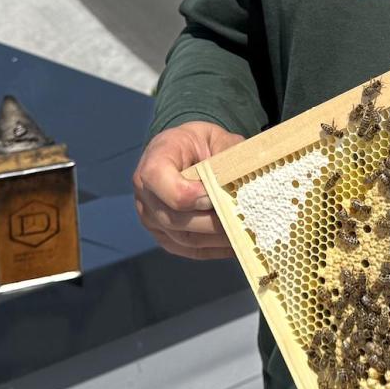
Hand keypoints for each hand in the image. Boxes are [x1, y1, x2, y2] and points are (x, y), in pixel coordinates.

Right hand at [133, 121, 244, 259]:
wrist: (184, 153)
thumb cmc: (200, 144)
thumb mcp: (216, 139)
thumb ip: (227, 156)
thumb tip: (243, 180)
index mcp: (154, 160)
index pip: (160, 181)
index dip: (189, 193)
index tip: (217, 194)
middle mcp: (145, 192)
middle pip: (174, 218)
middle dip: (211, 222)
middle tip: (241, 219)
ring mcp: (150, 217)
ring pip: (184, 238)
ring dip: (216, 239)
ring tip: (244, 234)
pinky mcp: (163, 235)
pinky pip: (188, 249)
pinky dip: (213, 250)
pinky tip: (236, 244)